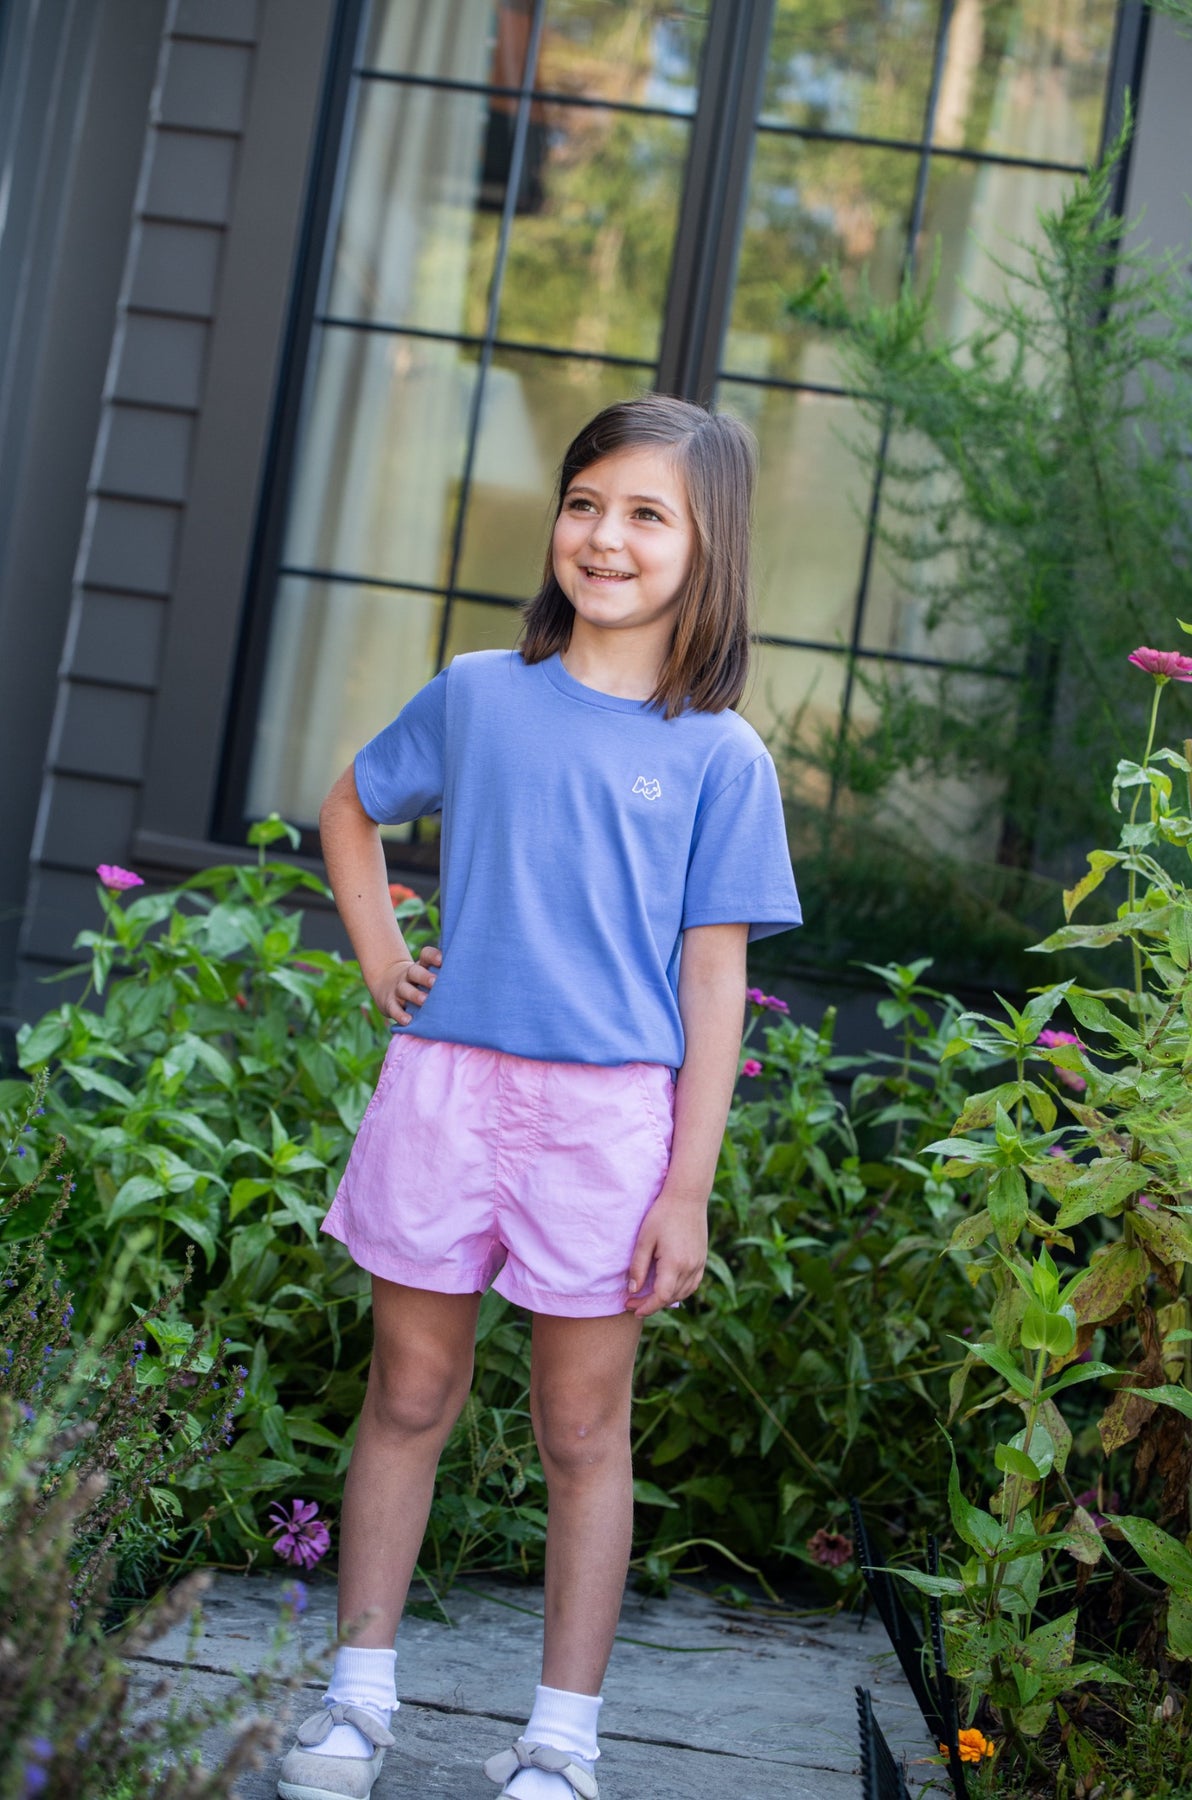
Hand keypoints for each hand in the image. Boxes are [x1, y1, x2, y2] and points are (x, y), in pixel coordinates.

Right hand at [370, 945, 441, 1024]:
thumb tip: (476, 977)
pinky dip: (400, 1014)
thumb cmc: (421, 982)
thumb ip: (446, 975)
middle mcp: (408, 975)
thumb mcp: (429, 974)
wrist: (388, 984)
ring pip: (404, 989)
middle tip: (435, 982)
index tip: (443, 960)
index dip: (433, 956)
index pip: (426, 955)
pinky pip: (393, 1008)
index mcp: (421, 966)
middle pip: (414, 971)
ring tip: (425, 1001)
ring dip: (414, 995)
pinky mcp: (389, 1003)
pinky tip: (408, 1020)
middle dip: (424, 976)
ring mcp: (398, 988)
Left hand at [624, 1190, 707, 1318]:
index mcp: (674, 1263)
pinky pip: (693, 1284)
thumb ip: (638, 1267)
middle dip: (652, 1304)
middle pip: (671, 1297)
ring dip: (665, 1299)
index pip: (661, 1296)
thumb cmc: (662, 1214)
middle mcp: (690, 1267)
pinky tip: (668, 1288)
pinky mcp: (702, 1260)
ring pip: (683, 1293)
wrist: (687, 1197)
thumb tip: (633, 1290)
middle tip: (633, 1302)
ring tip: (648, 1297)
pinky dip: (680, 1291)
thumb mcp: (644, 1239)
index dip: (646, 1306)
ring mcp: (699, 1264)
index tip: (631, 1307)